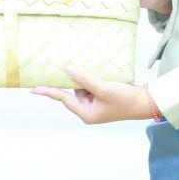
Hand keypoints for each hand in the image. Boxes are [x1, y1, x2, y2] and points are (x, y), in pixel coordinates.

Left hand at [32, 67, 149, 123]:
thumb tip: (68, 70)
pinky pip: (90, 86)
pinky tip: (98, 72)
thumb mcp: (103, 88)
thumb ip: (84, 79)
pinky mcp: (101, 98)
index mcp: (86, 113)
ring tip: (98, 73)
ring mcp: (95, 104)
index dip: (49, 91)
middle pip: (72, 91)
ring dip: (85, 78)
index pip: (63, 98)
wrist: (145, 102)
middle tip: (69, 66)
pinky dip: (91, 78)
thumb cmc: (125, 99)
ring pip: (82, 87)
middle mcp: (88, 110)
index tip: (33, 89)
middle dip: (75, 80)